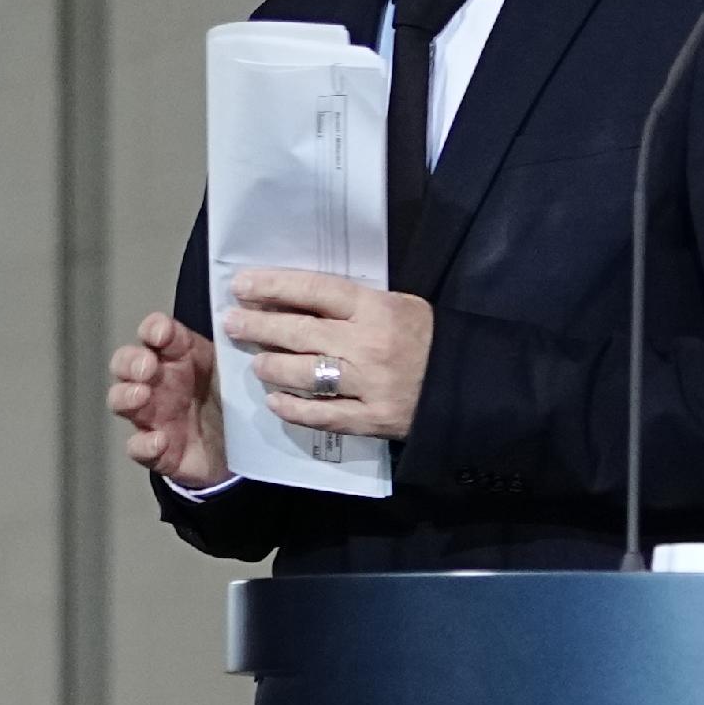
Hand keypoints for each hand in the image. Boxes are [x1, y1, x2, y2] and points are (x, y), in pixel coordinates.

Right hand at [108, 310, 226, 486]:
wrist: (242, 449)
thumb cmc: (232, 399)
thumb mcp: (236, 369)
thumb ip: (234, 348)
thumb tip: (241, 321)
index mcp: (178, 356)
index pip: (155, 333)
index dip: (154, 329)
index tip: (162, 333)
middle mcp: (158, 382)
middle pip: (126, 363)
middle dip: (131, 361)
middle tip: (147, 366)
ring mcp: (153, 416)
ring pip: (121, 401)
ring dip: (126, 396)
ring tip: (142, 395)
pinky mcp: (157, 451)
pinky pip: (138, 448)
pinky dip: (144, 445)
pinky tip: (158, 441)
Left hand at [218, 270, 434, 441]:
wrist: (470, 382)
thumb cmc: (428, 337)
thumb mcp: (397, 305)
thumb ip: (351, 305)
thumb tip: (294, 300)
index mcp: (376, 308)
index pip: (313, 291)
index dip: (272, 286)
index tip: (241, 285)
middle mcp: (367, 344)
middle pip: (298, 331)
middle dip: (258, 326)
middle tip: (233, 323)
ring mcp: (368, 384)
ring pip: (302, 374)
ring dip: (271, 367)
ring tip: (257, 363)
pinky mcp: (372, 419)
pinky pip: (322, 415)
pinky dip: (293, 409)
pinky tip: (276, 402)